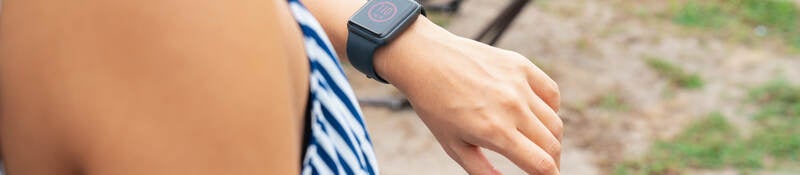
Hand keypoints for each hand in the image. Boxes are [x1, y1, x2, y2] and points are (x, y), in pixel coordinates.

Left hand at [375, 18, 562, 174]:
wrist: (425, 60)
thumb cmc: (435, 107)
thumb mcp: (454, 147)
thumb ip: (482, 171)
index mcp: (495, 131)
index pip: (542, 164)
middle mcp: (512, 107)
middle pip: (552, 145)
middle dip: (552, 162)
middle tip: (541, 166)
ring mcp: (519, 84)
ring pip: (554, 121)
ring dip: (551, 139)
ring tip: (537, 143)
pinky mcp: (520, 65)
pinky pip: (551, 92)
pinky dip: (552, 109)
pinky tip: (538, 116)